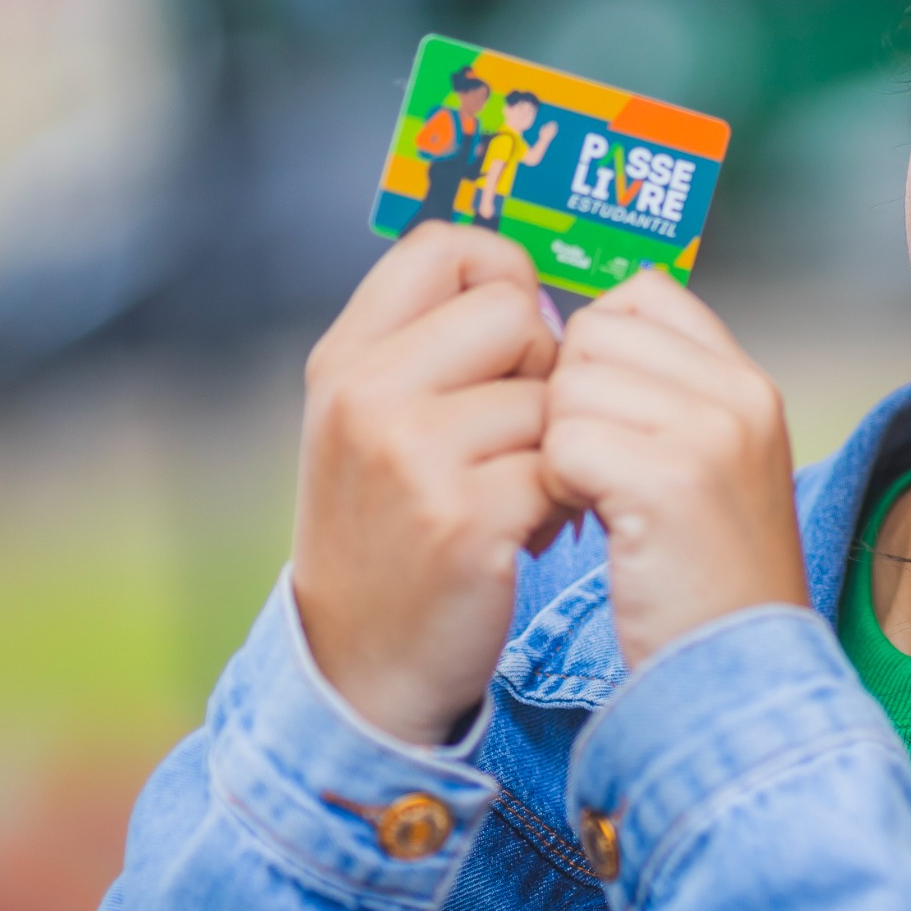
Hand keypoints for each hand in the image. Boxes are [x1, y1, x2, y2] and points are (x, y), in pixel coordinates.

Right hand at [292, 225, 564, 744]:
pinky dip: (565, 499)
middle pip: (514, 311)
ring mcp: (414, 455)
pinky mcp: (467, 517)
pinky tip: (532, 531)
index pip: (443, 246)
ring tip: (521, 491)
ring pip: (551, 395)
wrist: (360, 663)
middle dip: (543, 368)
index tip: (513, 335)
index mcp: (345, 357)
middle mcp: (367, 393)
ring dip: (558, 444)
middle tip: (518, 433)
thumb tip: (537, 290)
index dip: (500, 276)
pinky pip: (564, 464)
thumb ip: (433, 345)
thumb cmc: (390, 529)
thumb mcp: (373, 420)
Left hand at [541, 269, 808, 666]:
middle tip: (585, 470)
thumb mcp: (707, 466)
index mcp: (746, 383)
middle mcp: (738, 395)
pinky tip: (586, 524)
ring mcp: (711, 434)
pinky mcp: (671, 482)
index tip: (597, 419)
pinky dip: (555, 485)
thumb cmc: (703, 581)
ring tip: (590, 501)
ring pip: (570, 384)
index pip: (641, 296)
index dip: (595, 350)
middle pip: (593, 335)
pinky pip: (564, 441)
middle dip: (566, 399)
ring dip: (556, 445)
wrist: (742, 674)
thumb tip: (570, 345)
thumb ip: (660, 397)